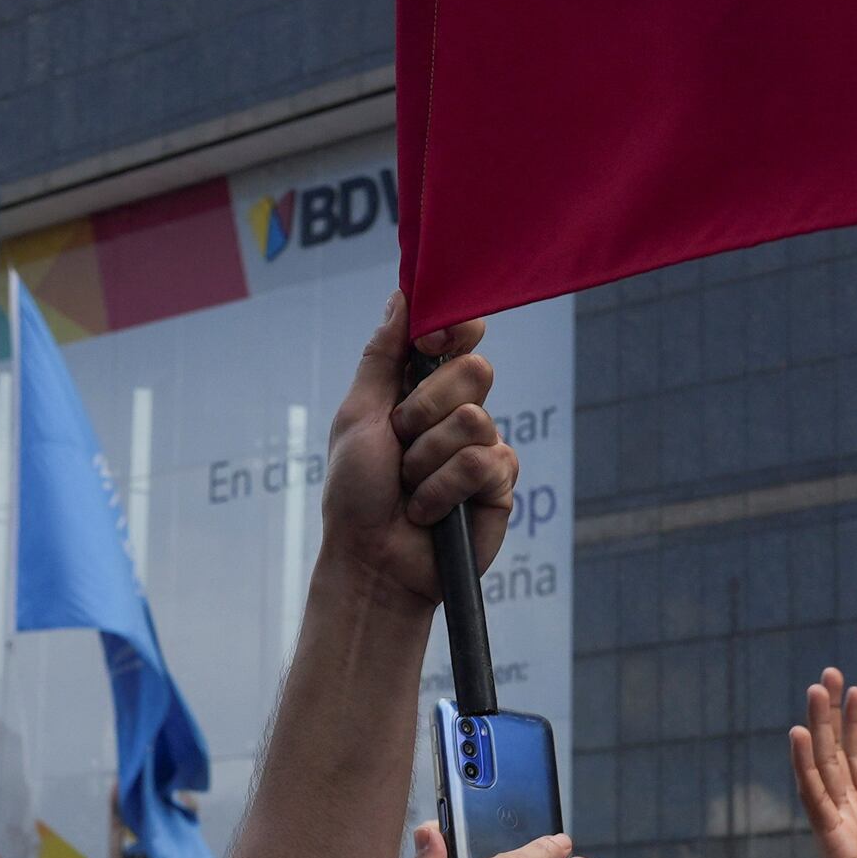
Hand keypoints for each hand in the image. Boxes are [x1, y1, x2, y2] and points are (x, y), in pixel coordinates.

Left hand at [331, 301, 515, 605]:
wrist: (372, 561)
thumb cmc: (356, 494)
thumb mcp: (357, 416)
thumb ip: (382, 357)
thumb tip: (402, 295)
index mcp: (423, 390)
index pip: (459, 338)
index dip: (453, 329)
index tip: (430, 344)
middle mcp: (458, 413)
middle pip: (475, 370)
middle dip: (425, 408)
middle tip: (400, 442)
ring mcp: (483, 448)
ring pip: (474, 419)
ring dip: (427, 458)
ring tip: (410, 486)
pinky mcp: (500, 485)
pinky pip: (484, 463)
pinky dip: (442, 489)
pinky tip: (429, 512)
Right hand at [788, 670, 856, 857]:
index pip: (856, 762)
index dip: (854, 726)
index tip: (855, 691)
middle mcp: (846, 817)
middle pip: (834, 754)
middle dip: (832, 714)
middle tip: (829, 674)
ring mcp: (835, 827)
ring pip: (822, 766)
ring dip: (818, 727)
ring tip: (816, 689)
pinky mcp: (832, 842)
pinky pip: (815, 796)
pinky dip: (806, 764)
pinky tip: (800, 734)